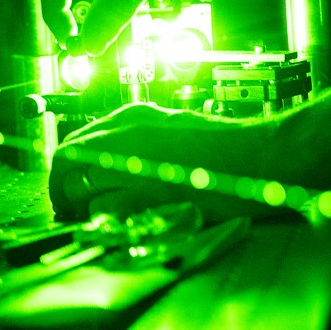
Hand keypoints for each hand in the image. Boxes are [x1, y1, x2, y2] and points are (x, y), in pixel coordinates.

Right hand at [49, 102, 279, 222]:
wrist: (269, 160)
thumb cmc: (221, 187)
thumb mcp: (158, 209)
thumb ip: (115, 205)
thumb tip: (88, 206)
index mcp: (121, 145)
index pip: (66, 164)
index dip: (62, 194)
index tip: (68, 214)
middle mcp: (130, 122)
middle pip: (77, 145)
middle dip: (72, 178)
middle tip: (79, 207)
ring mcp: (149, 115)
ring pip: (99, 136)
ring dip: (93, 164)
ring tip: (104, 194)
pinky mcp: (167, 117)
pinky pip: (124, 131)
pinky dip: (115, 154)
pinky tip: (130, 176)